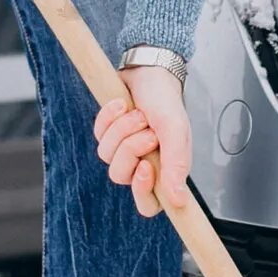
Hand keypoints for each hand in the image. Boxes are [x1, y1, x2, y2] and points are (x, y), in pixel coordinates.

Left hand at [92, 65, 191, 217]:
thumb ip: (176, 166)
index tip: (145, 167)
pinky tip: (122, 105)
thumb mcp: (176, 132)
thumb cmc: (167, 101)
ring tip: (137, 112)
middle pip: (121, 176)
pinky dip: (109, 117)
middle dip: (131, 148)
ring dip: (122, 129)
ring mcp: (122, 150)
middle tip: (147, 130)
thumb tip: (179, 200)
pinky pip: (98, 134)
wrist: (150, 72)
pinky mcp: (107, 134)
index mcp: (164, 170)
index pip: (148, 204)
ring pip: (106, 155)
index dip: (142, 192)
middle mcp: (142, 164)